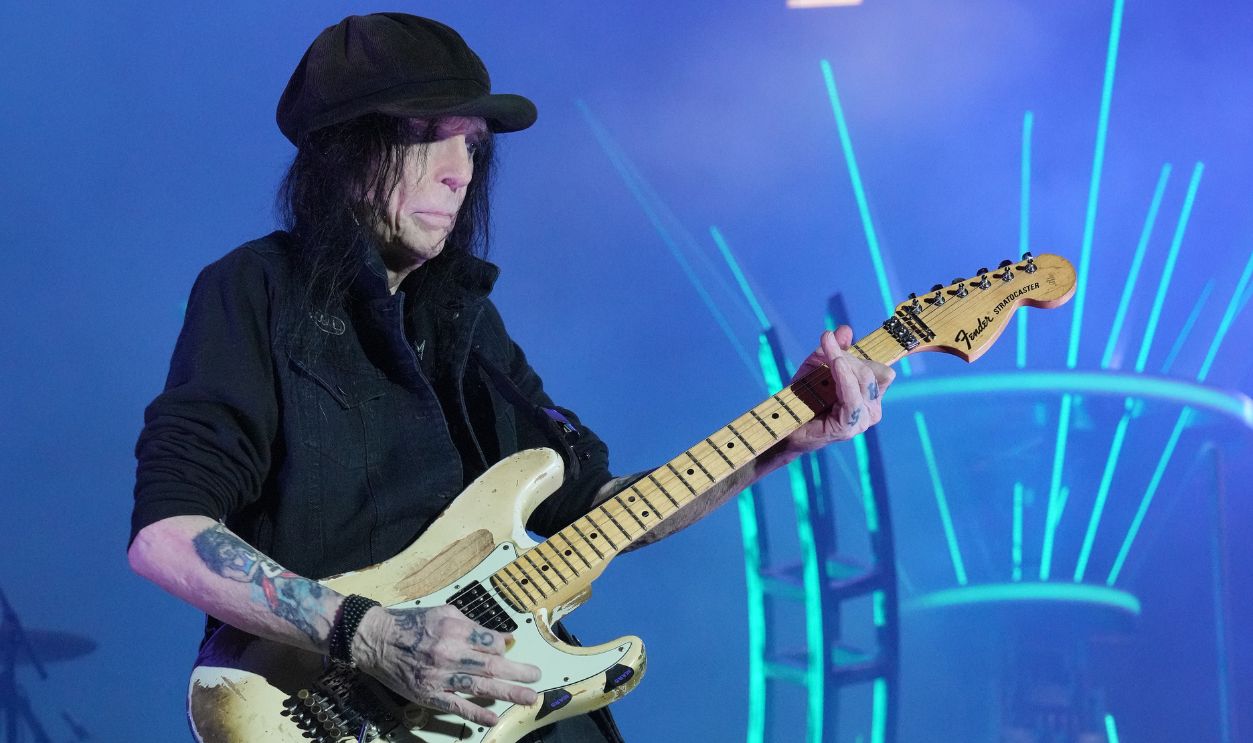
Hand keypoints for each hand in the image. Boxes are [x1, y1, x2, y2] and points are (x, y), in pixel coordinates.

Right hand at [352, 604, 540, 725]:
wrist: (375, 639)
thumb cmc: (411, 624)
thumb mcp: (443, 613)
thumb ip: (472, 625)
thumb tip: (501, 637)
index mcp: (454, 630)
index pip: (490, 642)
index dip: (504, 646)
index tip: (511, 649)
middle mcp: (448, 653)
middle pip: (491, 665)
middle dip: (518, 672)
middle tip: (537, 677)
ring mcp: (439, 676)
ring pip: (480, 686)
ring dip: (508, 693)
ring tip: (528, 697)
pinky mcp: (428, 694)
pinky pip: (456, 706)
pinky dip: (476, 713)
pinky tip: (493, 717)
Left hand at [783, 326, 893, 452]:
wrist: (786, 422)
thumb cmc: (805, 396)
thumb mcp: (819, 366)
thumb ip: (834, 349)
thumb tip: (845, 330)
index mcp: (870, 396)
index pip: (881, 370)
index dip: (861, 353)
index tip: (833, 340)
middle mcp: (872, 409)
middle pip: (872, 372)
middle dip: (849, 355)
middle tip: (826, 343)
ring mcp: (862, 420)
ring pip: (864, 380)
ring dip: (844, 362)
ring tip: (828, 352)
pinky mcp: (849, 427)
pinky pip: (852, 397)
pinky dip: (845, 377)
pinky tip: (837, 364)